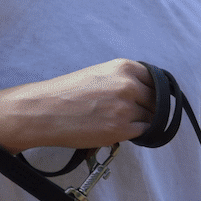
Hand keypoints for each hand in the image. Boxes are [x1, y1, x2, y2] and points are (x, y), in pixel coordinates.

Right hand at [0, 59, 156, 153]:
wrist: (44, 111)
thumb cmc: (66, 93)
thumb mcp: (99, 74)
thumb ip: (124, 80)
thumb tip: (146, 93)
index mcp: (124, 67)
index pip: (156, 81)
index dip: (153, 93)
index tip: (149, 100)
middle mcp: (128, 85)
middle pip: (157, 101)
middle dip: (149, 109)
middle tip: (132, 114)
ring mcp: (126, 108)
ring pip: (151, 118)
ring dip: (140, 122)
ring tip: (117, 122)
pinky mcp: (121, 129)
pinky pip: (142, 132)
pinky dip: (133, 134)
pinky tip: (116, 130)